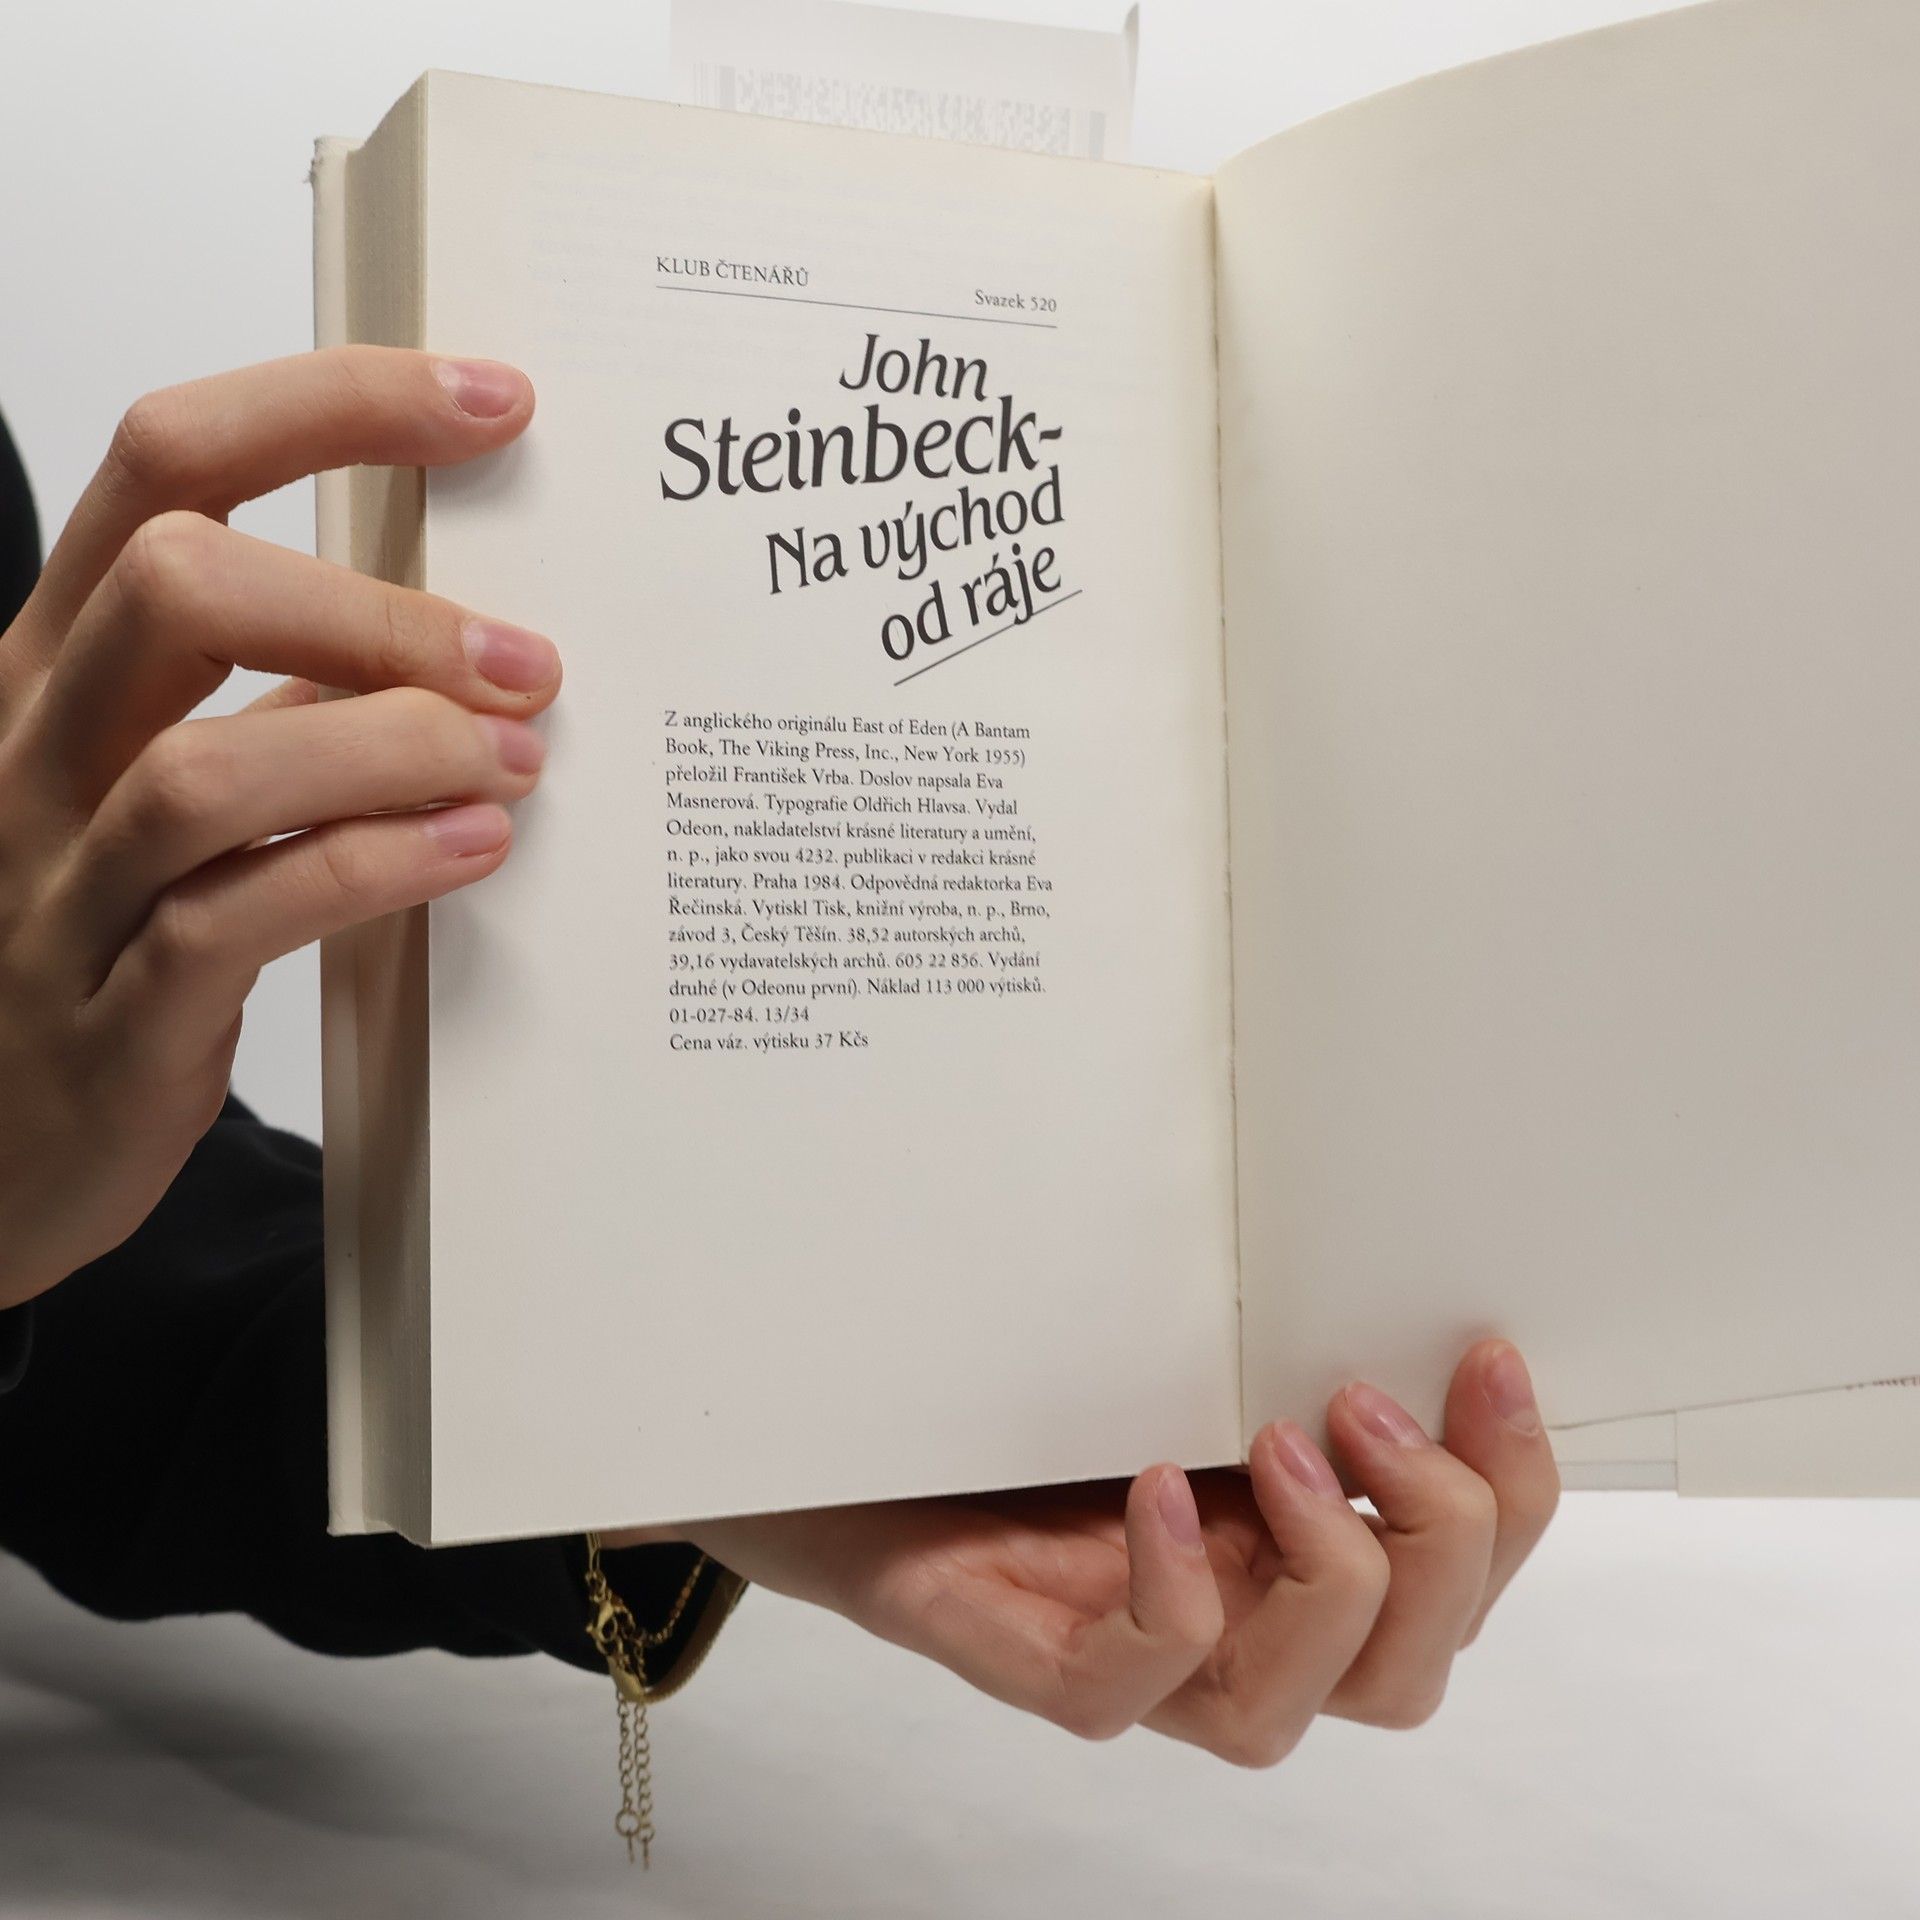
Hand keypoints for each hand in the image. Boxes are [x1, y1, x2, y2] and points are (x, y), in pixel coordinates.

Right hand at [0, 348, 553, 1309]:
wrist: (3, 1139)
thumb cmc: (105, 930)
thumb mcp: (169, 774)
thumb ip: (277, 692)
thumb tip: (453, 628)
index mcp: (59, 659)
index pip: (170, 460)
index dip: (332, 405)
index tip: (491, 401)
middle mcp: (38, 747)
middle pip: (175, 586)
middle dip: (373, 608)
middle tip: (524, 663)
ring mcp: (65, 882)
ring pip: (208, 767)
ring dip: (393, 748)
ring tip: (516, 762)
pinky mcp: (118, 1010)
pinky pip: (240, 918)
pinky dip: (372, 870)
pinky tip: (470, 851)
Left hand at [661, 1341, 1556, 1763]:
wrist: (845, 1435)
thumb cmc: (1021, 1385)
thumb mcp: (1175, 1338)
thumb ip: (1275, 1327)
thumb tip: (1379, 1241)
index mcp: (1292, 1548)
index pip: (1455, 1582)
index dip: (1515, 1493)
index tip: (1487, 1353)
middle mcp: (1233, 1622)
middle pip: (1406, 1673)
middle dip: (1442, 1546)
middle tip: (1365, 1405)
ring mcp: (1132, 1656)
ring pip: (1286, 1713)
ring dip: (1327, 1579)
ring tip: (1277, 1440)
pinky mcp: (1030, 1660)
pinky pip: (1129, 1692)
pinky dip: (1174, 1602)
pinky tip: (1158, 1490)